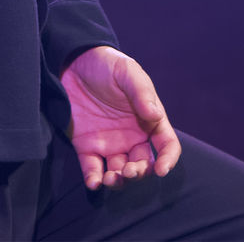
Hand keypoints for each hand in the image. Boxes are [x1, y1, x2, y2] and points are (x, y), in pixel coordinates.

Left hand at [60, 45, 181, 189]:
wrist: (75, 62)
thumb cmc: (107, 64)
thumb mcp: (127, 72)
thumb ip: (142, 92)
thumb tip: (156, 115)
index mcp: (148, 119)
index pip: (166, 144)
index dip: (168, 159)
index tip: (162, 170)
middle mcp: (132, 135)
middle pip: (143, 164)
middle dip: (139, 173)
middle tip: (128, 171)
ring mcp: (109, 143)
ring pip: (119, 172)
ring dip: (118, 181)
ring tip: (110, 178)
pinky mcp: (87, 146)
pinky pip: (93, 169)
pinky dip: (94, 180)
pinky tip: (94, 181)